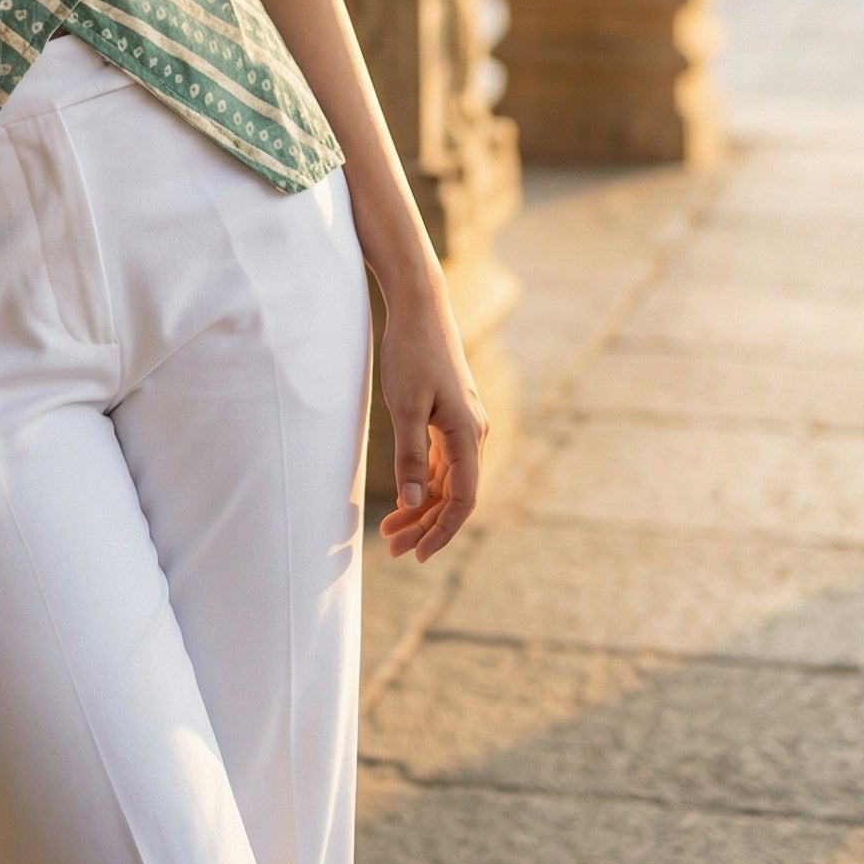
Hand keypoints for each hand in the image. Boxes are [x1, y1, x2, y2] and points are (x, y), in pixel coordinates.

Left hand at [375, 283, 489, 563]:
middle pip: (455, 495)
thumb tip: (413, 502)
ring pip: (448, 481)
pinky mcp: (450, 416)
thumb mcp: (405, 406)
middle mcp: (473, 433)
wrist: (419, 307)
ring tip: (390, 532)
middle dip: (426, 526)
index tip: (417, 555)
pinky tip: (404, 499)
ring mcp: (463, 425)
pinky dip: (424, 483)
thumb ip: (410, 456)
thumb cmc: (412, 353)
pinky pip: (442, 463)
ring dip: (422, 508)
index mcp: (468, 434)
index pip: (463, 500)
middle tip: (393, 550)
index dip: (442, 531)